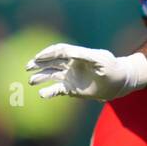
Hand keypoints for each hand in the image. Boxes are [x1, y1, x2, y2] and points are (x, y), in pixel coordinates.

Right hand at [26, 44, 146, 100]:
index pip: (59, 51)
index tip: (38, 57)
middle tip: (27, 66)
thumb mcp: (99, 59)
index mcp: (77, 54)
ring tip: (31, 81)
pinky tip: (42, 94)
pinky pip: (57, 89)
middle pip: (51, 62)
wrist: (119, 82)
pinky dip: (49, 92)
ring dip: (40, 77)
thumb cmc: (111, 67)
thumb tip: (67, 52)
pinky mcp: (71, 88)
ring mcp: (70, 76)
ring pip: (51, 75)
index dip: (48, 53)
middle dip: (38, 63)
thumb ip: (83, 54)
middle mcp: (70, 64)